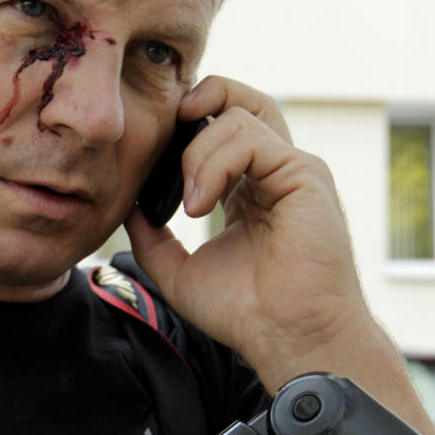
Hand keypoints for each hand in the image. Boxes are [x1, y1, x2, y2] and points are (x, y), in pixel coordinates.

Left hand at [126, 76, 372, 391]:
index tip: (155, 148)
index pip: (222, 128)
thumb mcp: (180, 272)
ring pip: (239, 117)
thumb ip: (153, 238)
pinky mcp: (305, 174)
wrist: (285, 335)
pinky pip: (252, 140)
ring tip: (189, 205)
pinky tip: (201, 206)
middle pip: (242, 101)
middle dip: (201, 98)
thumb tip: (128, 208)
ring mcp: (293, 170)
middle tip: (168, 129)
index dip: (188, 124)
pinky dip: (215, 165)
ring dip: (198, 155)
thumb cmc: (245, 313)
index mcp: (249, 190)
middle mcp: (274, 173)